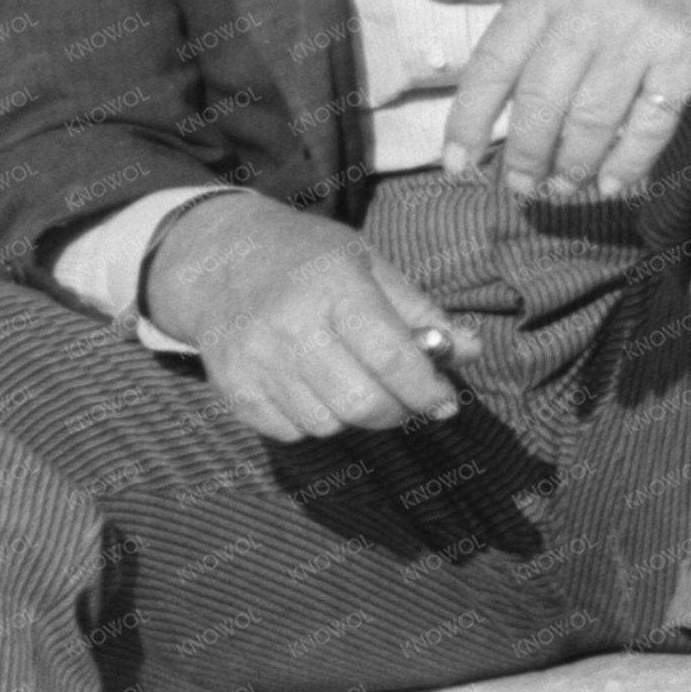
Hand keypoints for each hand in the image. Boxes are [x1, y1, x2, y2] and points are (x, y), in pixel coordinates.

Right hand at [145, 196, 481, 440]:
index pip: (390, 355)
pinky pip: (291, 432)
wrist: (219, 261)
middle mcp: (290, 327)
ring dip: (358, 417)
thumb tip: (470, 351)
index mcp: (334, 287)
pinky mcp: (233, 389)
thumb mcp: (370, 264)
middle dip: (399, 411)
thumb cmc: (310, 259)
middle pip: (361, 402)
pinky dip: (317, 422)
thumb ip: (420, 311)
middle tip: (411, 400)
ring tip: (362, 386)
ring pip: (328, 424)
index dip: (426, 388)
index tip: (447, 402)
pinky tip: (320, 391)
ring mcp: (256, 361)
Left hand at [404, 0, 690, 200]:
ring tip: (564, 186)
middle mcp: (591, 8)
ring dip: (572, 166)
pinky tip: (613, 182)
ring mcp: (642, 33)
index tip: (456, 165)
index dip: (467, 121)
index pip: (493, 64)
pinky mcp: (688, 57)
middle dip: (523, 156)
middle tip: (520, 185)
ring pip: (591, 121)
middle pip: (540, 103)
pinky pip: (649, 125)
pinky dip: (627, 163)